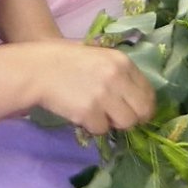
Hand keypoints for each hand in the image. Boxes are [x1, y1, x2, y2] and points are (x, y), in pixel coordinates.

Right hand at [20, 42, 155, 136]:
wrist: (38, 70)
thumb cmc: (68, 62)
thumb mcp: (100, 57)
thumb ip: (120, 74)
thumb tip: (137, 99)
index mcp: (123, 62)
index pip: (149, 92)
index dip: (144, 105)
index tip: (135, 110)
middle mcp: (117, 78)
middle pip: (142, 111)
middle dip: (133, 118)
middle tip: (119, 119)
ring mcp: (103, 96)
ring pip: (125, 123)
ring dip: (113, 123)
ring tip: (98, 114)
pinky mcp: (88, 113)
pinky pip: (101, 129)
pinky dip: (92, 126)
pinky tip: (82, 114)